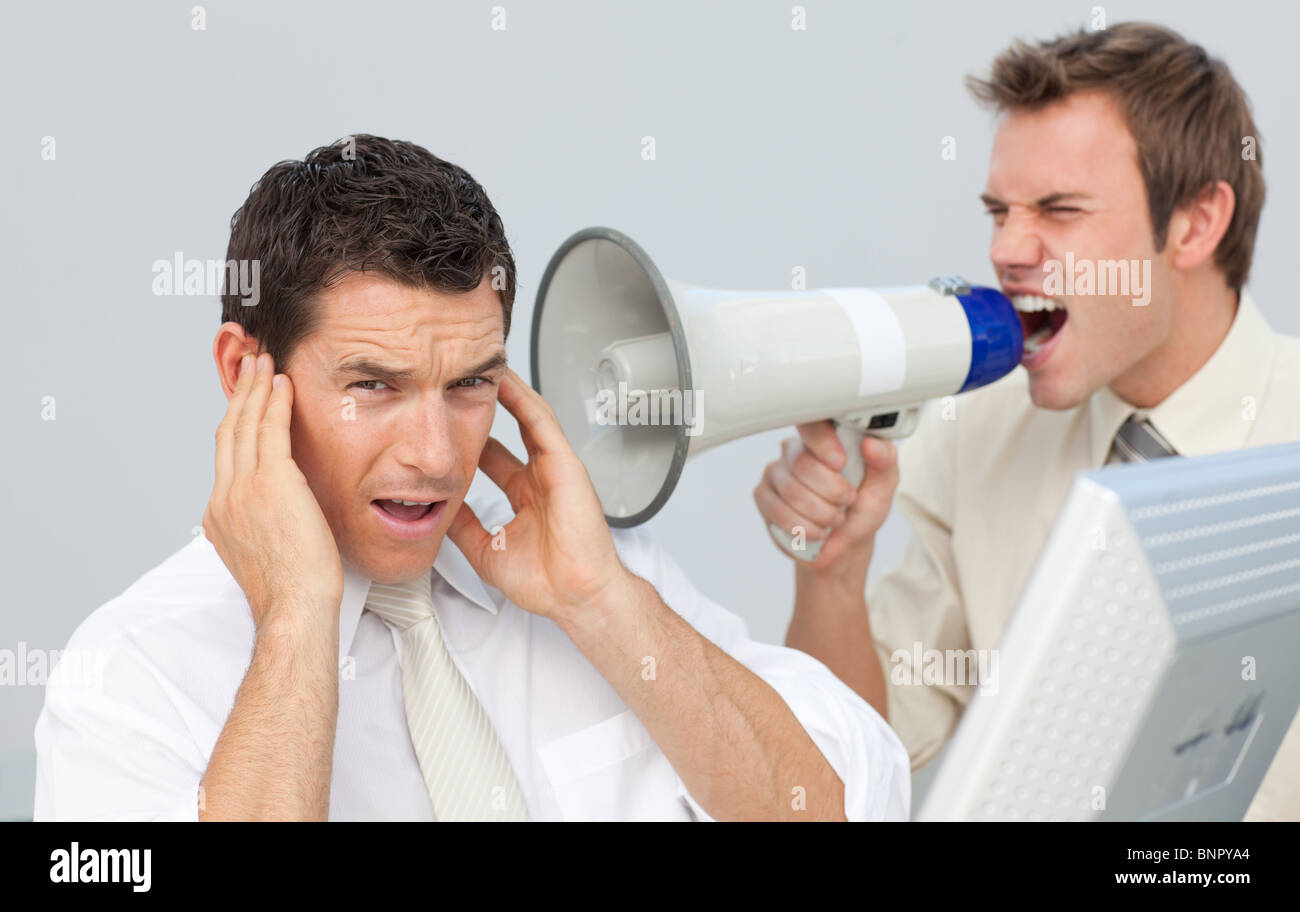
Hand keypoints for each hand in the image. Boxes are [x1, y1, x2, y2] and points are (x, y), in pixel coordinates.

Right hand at [203, 352, 343, 629]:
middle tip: (251, 365)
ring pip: (245, 424)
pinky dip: (276, 402)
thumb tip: (278, 517)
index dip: (234, 422)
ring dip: (256, 388)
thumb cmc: (293, 593)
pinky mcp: (271, 482)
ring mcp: (243, 488)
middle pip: (228, 432)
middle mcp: (224, 497)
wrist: (294, 608)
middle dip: (240, 394)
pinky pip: (271, 429)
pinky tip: (284, 383)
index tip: (244, 401)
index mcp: (219, 516)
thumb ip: (263, 528)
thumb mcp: (266, 554)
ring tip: (266, 363)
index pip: (225, 458)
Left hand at [447, 368, 629, 623]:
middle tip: (460, 384)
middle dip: (487, 408)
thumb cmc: (546, 581)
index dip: (472, 439)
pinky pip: (541, 422)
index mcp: (526, 497)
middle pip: (510, 432)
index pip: (495, 458)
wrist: (576, 595)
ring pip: (528, 417)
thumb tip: (436, 506)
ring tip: (483, 368)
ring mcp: (555, 469)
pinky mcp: (566, 463)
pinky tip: (505, 381)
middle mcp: (541, 478)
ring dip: (506, 392)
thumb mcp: (486, 549)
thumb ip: (463, 525)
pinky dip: (523, 399)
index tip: (445, 422)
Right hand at [752, 420, 898, 578]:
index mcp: (824, 438)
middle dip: (831, 491)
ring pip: (791, 490)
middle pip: (802, 462)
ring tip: (835, 519)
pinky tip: (816, 530)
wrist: (845, 544)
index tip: (841, 463)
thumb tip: (871, 444)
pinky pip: (777, 510)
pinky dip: (803, 526)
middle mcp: (795, 450)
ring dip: (820, 513)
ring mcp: (775, 472)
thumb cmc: (862, 508)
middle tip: (847, 501)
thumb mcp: (883, 485)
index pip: (812, 424)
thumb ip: (884, 461)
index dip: (823, 443)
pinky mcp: (763, 496)